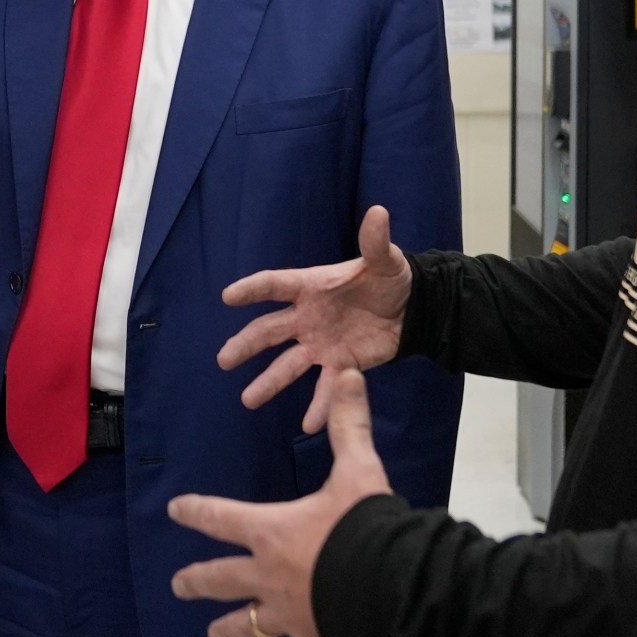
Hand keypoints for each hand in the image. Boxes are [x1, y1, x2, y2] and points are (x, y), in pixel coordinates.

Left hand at [168, 369, 394, 636]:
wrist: (389, 587)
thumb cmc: (365, 527)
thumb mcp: (359, 470)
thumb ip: (349, 425)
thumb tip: (346, 373)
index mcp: (271, 532)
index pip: (220, 518)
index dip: (195, 512)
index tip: (173, 509)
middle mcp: (269, 577)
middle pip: (219, 581)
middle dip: (196, 582)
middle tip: (178, 586)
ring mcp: (289, 616)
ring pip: (247, 627)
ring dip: (230, 632)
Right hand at [219, 206, 411, 432]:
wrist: (411, 309)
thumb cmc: (391, 279)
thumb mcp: (385, 260)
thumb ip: (376, 242)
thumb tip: (379, 212)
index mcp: (312, 286)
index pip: (275, 285)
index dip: (252, 290)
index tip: (228, 297)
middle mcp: (307, 317)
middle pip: (269, 331)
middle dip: (246, 345)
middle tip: (224, 360)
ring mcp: (320, 344)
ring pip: (288, 365)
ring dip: (269, 382)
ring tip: (248, 400)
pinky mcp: (339, 364)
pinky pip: (324, 388)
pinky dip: (318, 406)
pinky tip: (309, 425)